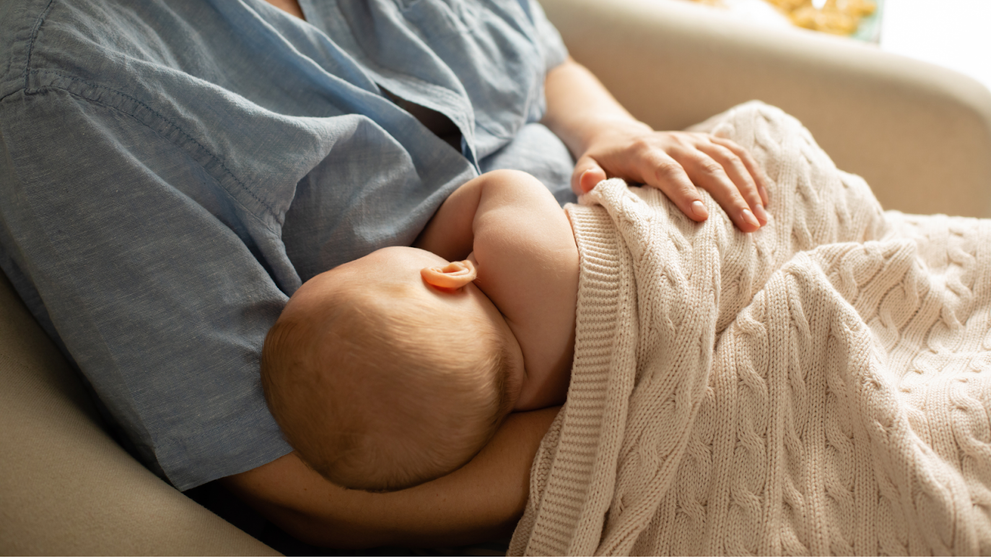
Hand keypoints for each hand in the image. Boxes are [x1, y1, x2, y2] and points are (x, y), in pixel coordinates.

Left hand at [572, 120, 770, 232]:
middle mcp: (673, 142)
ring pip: (728, 159)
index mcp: (645, 152)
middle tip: (749, 227)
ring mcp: (693, 140)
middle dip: (731, 197)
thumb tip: (589, 182)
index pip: (669, 172)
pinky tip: (765, 201)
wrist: (617, 136)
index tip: (702, 217)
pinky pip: (737, 154)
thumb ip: (585, 177)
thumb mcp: (584, 168)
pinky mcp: (707, 142)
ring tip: (762, 220)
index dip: (685, 192)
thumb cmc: (600, 162)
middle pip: (708, 167)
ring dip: (748, 188)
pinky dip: (753, 175)